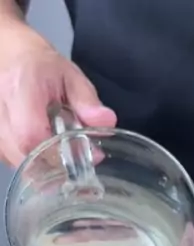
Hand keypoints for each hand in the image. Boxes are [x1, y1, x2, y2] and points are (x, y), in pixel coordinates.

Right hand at [0, 21, 115, 166]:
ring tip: (54, 143)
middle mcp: (0, 110)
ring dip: (42, 163)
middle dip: (53, 163)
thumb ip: (87, 101)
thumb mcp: (70, 76)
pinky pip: (13, 161)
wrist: (9, 56)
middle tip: (71, 153)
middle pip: (23, 156)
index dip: (55, 153)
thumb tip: (106, 123)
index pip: (31, 135)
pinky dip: (31, 160)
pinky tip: (41, 145)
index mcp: (20, 89)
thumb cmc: (41, 67)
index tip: (76, 153)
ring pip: (18, 163)